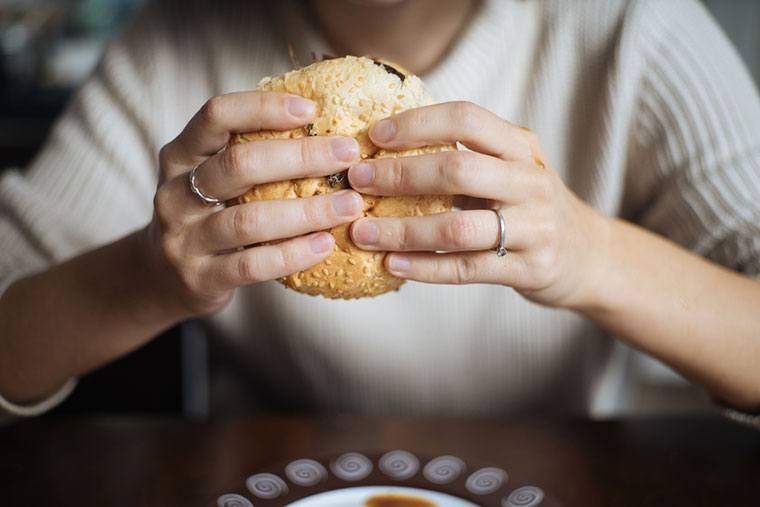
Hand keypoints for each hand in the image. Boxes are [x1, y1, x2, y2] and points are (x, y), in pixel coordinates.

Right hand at [143, 91, 363, 316]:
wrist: (161, 278)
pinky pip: (252, 265)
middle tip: (348, 154)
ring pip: (249, 220)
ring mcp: (184, 238)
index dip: (264, 107)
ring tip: (350, 205)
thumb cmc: (206, 215)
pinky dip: (293, 254)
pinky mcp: (200, 277)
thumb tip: (326, 123)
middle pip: (239, 164)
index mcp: (181, 155)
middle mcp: (176, 192)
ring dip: (307, 211)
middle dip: (300, 156)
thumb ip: (250, 153)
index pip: (217, 115)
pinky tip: (325, 244)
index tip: (312, 110)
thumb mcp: (213, 177)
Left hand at [347, 101, 609, 308]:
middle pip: (458, 170)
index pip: (467, 118)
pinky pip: (466, 269)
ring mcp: (534, 228)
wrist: (589, 256)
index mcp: (522, 147)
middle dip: (400, 174)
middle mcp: (531, 182)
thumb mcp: (511, 169)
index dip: (417, 123)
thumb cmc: (529, 206)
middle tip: (357, 180)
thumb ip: (466, 156)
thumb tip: (384, 146)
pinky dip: (424, 267)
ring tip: (362, 232)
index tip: (374, 136)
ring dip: (402, 230)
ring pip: (457, 227)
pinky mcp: (529, 269)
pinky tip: (391, 264)